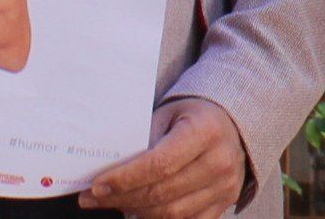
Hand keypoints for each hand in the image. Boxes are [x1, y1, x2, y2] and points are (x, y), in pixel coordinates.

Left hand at [82, 97, 246, 217]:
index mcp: (206, 132)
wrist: (232, 125)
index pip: (160, 164)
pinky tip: (138, 210)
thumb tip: (108, 169)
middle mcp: (220, 161)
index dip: (125, 179)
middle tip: (92, 198)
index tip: (97, 186)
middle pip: (162, 192)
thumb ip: (143, 140)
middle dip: (121, 197)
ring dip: (135, 211)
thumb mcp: (167, 116)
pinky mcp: (224, 203)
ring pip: (171, 213)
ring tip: (114, 202)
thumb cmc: (192, 118)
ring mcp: (225, 186)